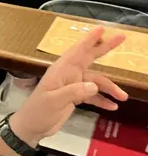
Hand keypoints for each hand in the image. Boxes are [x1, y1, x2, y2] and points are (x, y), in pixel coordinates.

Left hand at [10, 27, 128, 147]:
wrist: (31, 127)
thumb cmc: (38, 111)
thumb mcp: (54, 101)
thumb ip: (73, 92)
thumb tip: (94, 86)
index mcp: (61, 70)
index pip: (77, 51)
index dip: (90, 39)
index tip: (102, 29)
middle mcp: (68, 74)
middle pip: (89, 58)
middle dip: (105, 48)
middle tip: (121, 37)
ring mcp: (72, 85)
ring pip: (95, 82)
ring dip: (109, 88)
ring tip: (123, 97)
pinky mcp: (74, 96)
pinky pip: (92, 96)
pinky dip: (102, 100)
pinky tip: (112, 106)